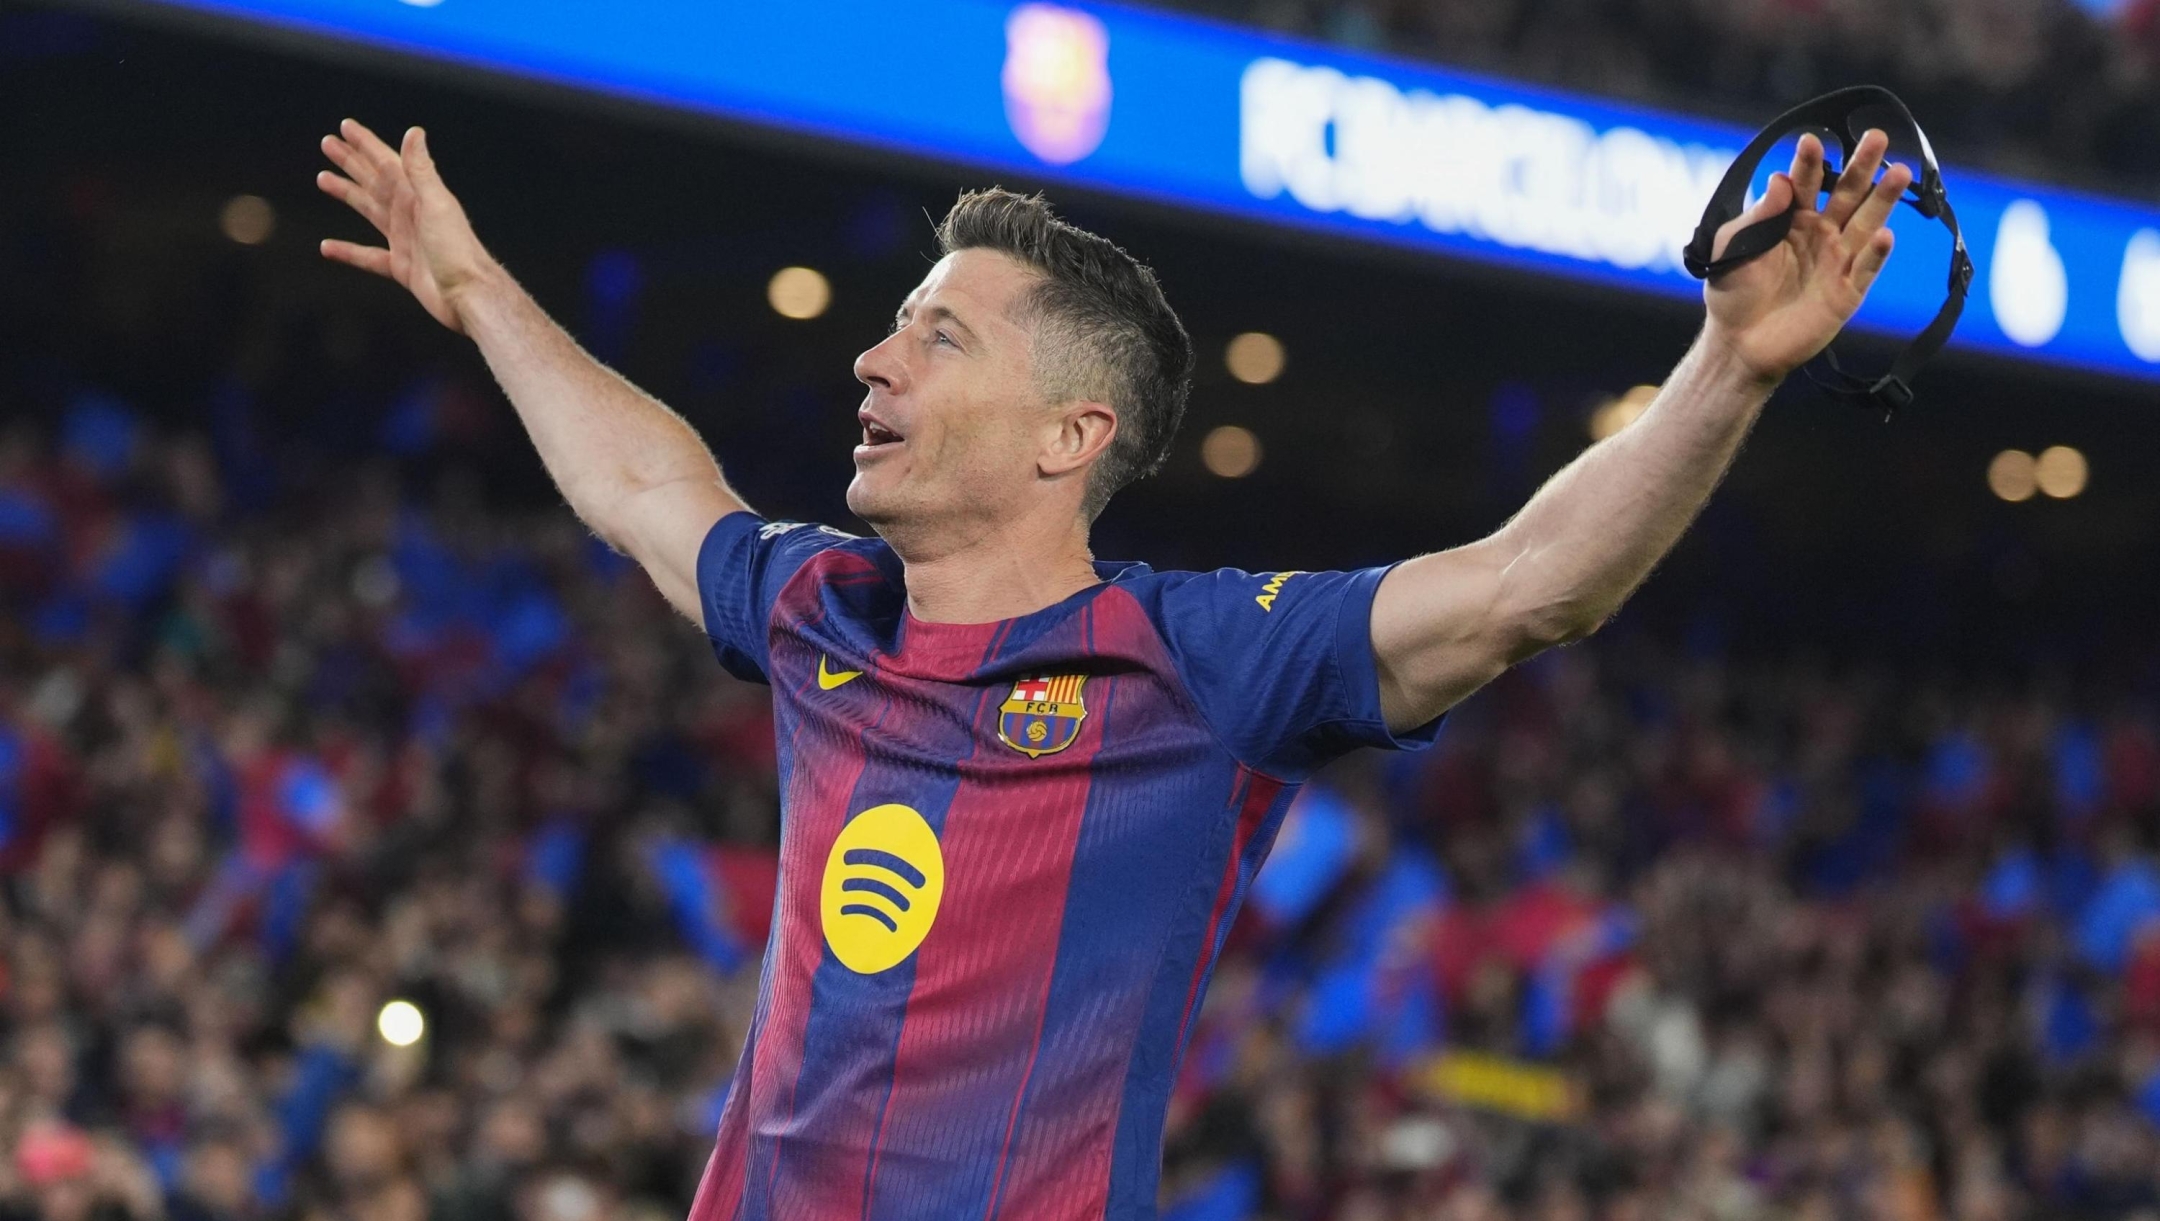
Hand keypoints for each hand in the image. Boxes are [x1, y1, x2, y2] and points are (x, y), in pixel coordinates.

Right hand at [317, 119, 496, 332]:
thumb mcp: (437, 204)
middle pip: (374, 181)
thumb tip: (414, 132)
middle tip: (328, 144)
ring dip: (348, 194)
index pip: (386, 162)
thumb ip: (421, 170)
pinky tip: (328, 247)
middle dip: (351, 162)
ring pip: (369, 210)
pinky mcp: (402, 267)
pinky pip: (368, 256)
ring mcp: (405, 240)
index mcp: (418, 197)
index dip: (366, 144)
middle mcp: (411, 214)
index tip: (345, 127)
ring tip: (323, 179)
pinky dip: (348, 252)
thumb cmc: (458, 251)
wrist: (469, 295)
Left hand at [1702, 129, 1909, 384]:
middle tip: (1877, 136)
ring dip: (1883, 198)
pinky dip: (1877, 253)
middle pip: (1846, 194)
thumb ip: (1758, 215)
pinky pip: (1866, 269)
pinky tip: (1885, 234)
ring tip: (1899, 171)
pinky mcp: (1847, 292)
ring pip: (1866, 223)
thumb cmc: (1732, 291)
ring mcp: (1837, 261)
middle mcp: (1820, 233)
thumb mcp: (1733, 248)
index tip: (1810, 141)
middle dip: (1862, 166)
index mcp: (1791, 219)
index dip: (1809, 163)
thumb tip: (1780, 179)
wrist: (1738, 343)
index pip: (1804, 183)